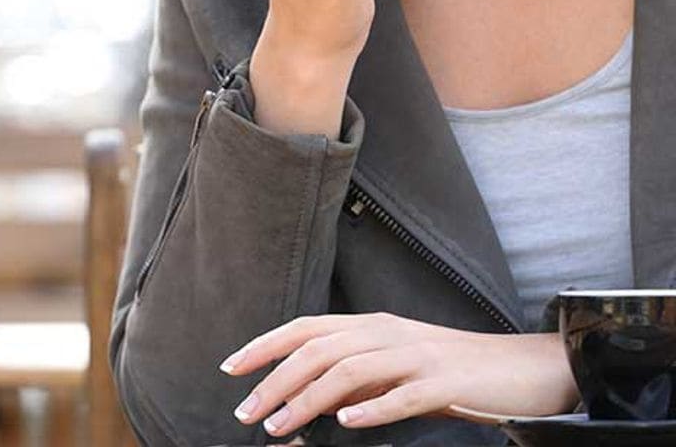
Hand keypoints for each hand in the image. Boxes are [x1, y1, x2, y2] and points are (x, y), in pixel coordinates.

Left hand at [219, 312, 579, 436]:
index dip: (266, 344)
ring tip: (278, 426)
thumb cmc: (452, 372)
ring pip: (349, 370)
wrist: (520, 369)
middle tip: (244, 411)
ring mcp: (415, 355)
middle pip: (318, 349)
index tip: (231, 368)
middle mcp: (386, 333)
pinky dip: (371, 408)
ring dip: (308, 398)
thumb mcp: (396, 366)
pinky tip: (346, 423)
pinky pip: (402, 395)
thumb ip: (357, 375)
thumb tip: (314, 398)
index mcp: (371, 326)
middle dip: (275, 379)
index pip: (306, 328)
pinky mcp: (444, 382)